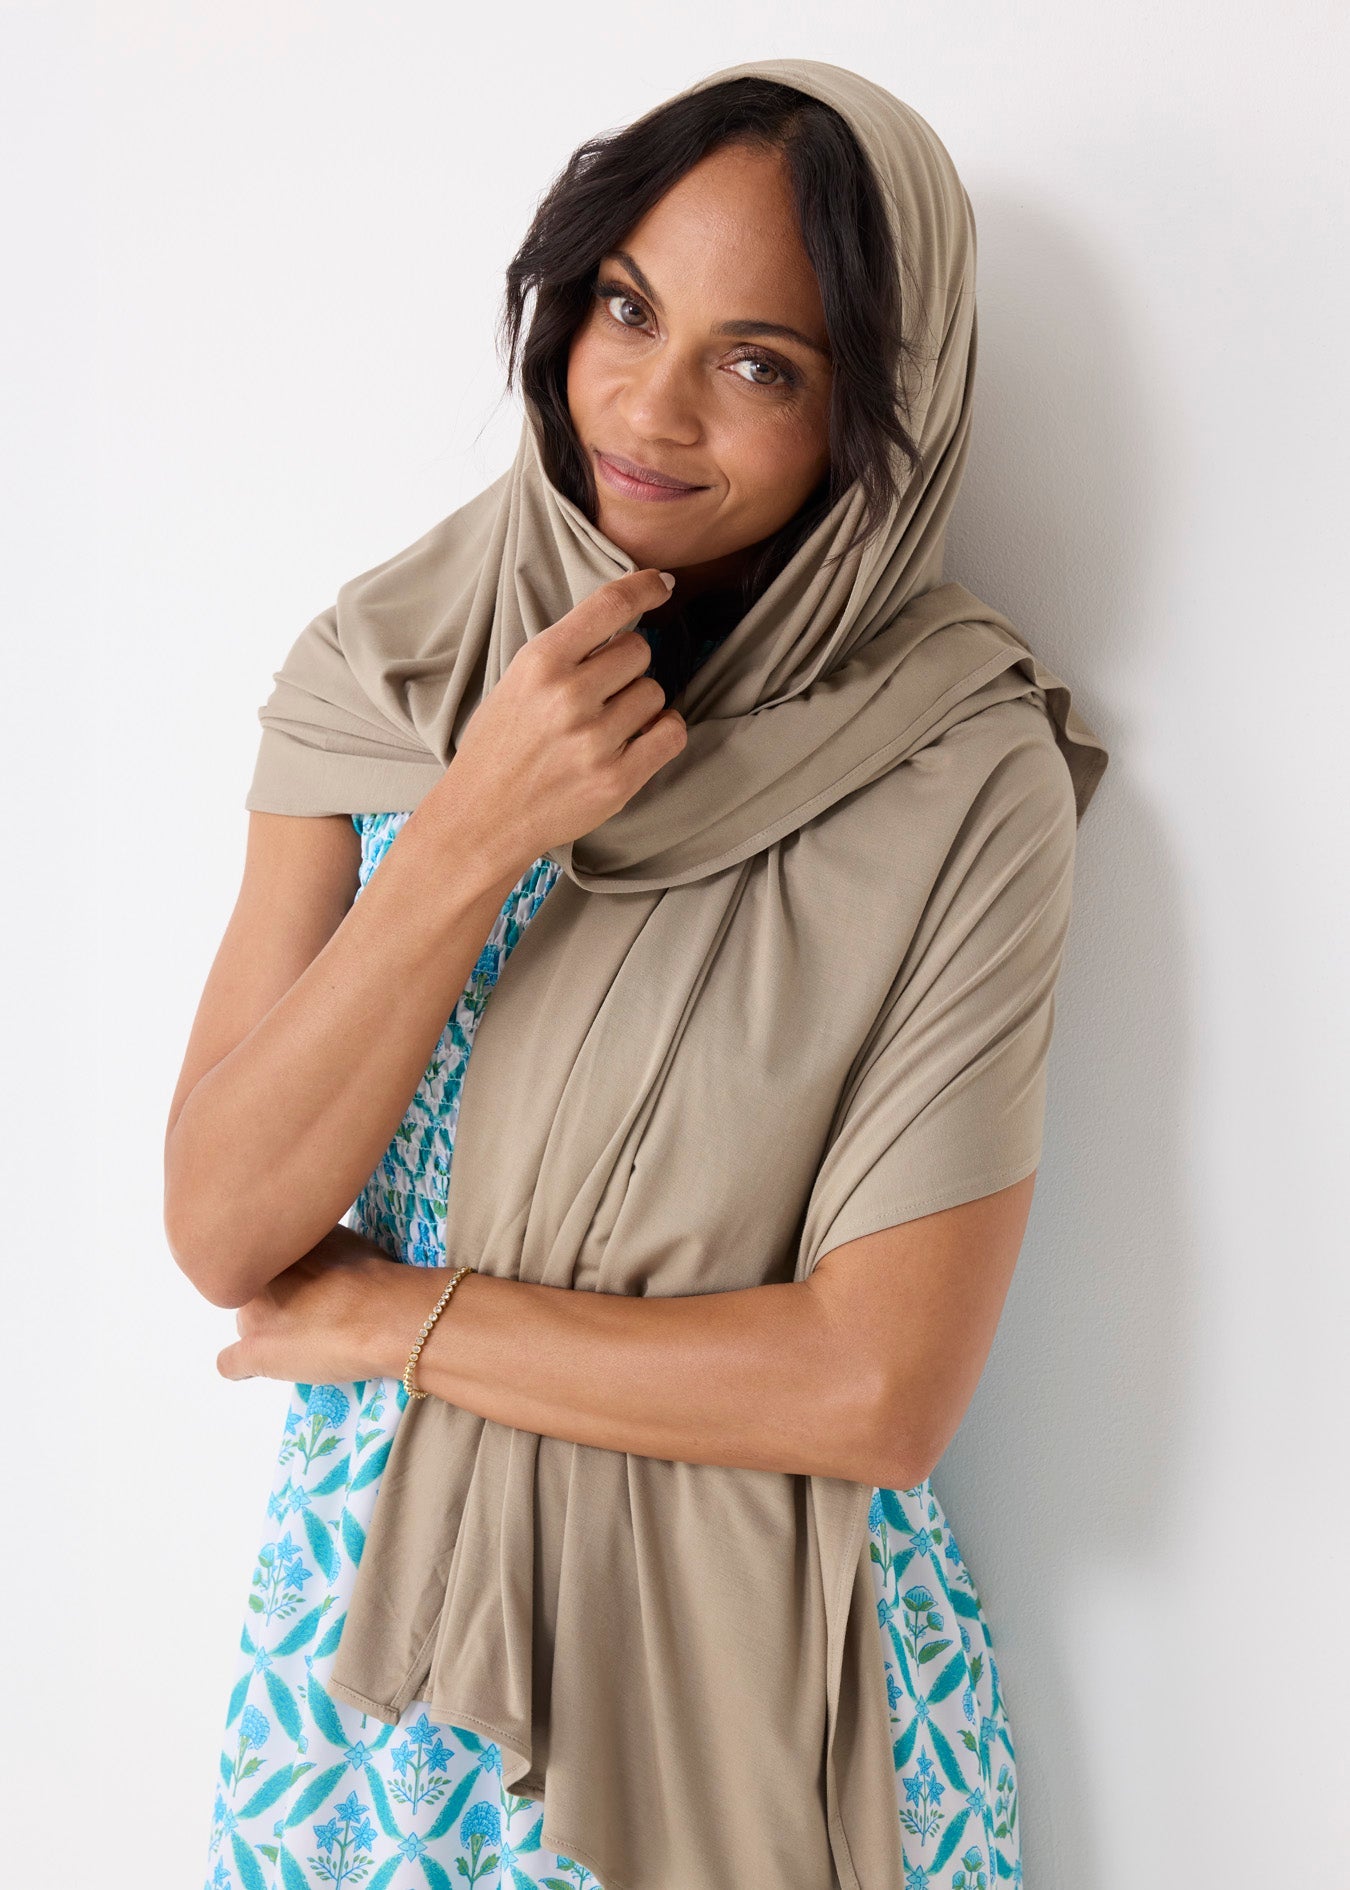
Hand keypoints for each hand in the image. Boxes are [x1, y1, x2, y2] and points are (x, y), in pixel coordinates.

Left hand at [215, 1234, 440, 1386]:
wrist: (381, 1317)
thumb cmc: (375, 1278)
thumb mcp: (343, 1241)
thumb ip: (316, 1247)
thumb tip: (314, 1259)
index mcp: (276, 1248)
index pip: (265, 1263)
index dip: (288, 1278)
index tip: (308, 1287)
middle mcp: (257, 1276)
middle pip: (253, 1293)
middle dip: (275, 1302)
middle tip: (308, 1313)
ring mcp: (252, 1315)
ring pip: (245, 1324)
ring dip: (265, 1330)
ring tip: (300, 1341)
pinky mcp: (254, 1353)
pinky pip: (229, 1363)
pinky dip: (244, 1367)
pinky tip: (261, 1368)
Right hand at [442, 567, 688, 867]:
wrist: (481, 819)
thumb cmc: (499, 748)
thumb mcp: (516, 683)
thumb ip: (566, 653)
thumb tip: (628, 619)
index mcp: (540, 662)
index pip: (610, 605)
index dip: (645, 587)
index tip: (662, 585)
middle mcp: (568, 696)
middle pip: (640, 651)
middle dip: (627, 668)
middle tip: (601, 693)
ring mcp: (594, 740)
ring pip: (655, 693)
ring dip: (639, 706)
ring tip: (605, 727)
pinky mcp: (616, 779)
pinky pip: (671, 734)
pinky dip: (662, 732)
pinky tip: (640, 738)